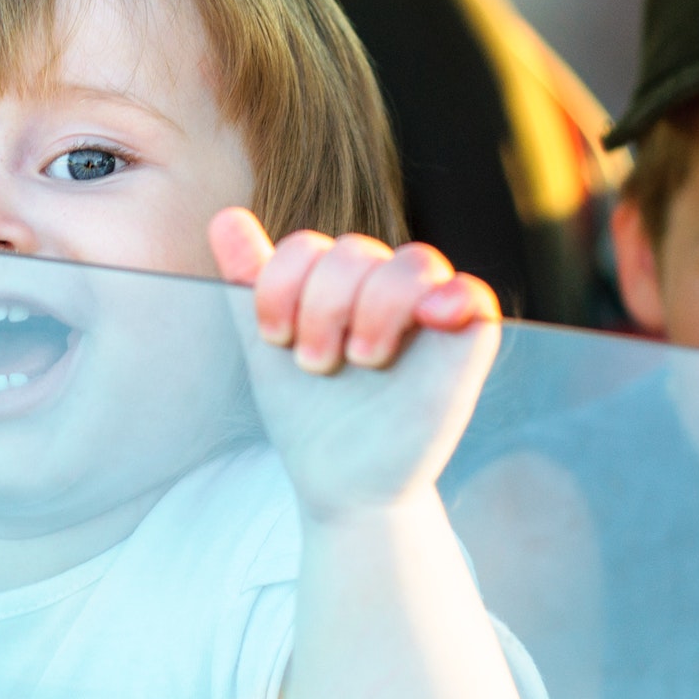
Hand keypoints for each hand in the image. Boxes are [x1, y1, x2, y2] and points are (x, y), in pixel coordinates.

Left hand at [207, 208, 501, 516]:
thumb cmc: (309, 411)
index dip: (282, 286)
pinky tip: (431, 317)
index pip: (308, 246)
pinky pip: (472, 295)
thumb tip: (225, 217)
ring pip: (411, 264)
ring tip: (360, 361)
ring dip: (374, 310)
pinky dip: (453, 296)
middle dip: (322, 308)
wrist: (341, 482)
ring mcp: (427, 312)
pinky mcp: (466, 343)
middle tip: (316, 364)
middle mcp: (385, 286)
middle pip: (354, 252)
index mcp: (338, 280)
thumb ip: (249, 280)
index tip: (275, 337)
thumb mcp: (268, 344)